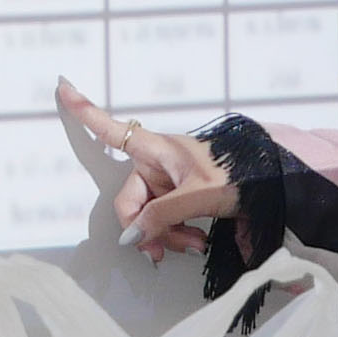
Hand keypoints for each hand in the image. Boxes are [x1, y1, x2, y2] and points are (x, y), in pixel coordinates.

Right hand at [56, 80, 233, 253]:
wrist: (275, 188)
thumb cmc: (242, 176)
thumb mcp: (200, 195)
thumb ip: (163, 215)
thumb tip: (132, 234)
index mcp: (159, 149)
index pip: (113, 130)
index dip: (85, 111)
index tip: (62, 86)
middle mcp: (159, 164)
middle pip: (131, 198)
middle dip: (145, 226)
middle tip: (159, 250)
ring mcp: (170, 182)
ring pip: (149, 216)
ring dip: (166, 235)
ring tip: (193, 244)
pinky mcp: (182, 198)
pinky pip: (166, 220)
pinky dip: (176, 235)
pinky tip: (195, 242)